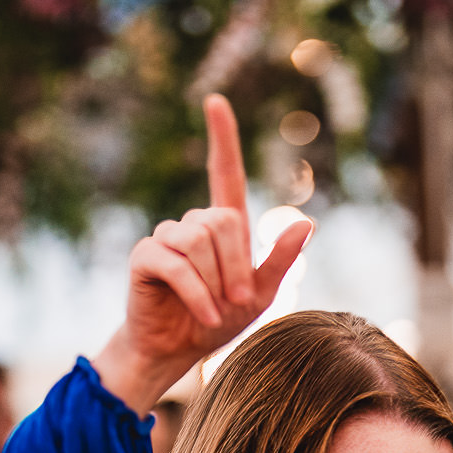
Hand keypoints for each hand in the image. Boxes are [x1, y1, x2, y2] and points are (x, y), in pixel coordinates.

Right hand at [95, 94, 314, 411]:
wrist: (176, 351)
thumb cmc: (216, 321)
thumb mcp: (259, 295)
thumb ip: (279, 260)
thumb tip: (307, 223)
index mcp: (221, 227)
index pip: (224, 172)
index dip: (222, 138)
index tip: (216, 102)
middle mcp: (191, 225)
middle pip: (222, 222)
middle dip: (236, 265)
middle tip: (238, 301)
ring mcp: (165, 238)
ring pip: (198, 241)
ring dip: (216, 281)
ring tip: (217, 310)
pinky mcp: (144, 257)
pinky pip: (176, 265)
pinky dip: (197, 293)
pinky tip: (204, 314)